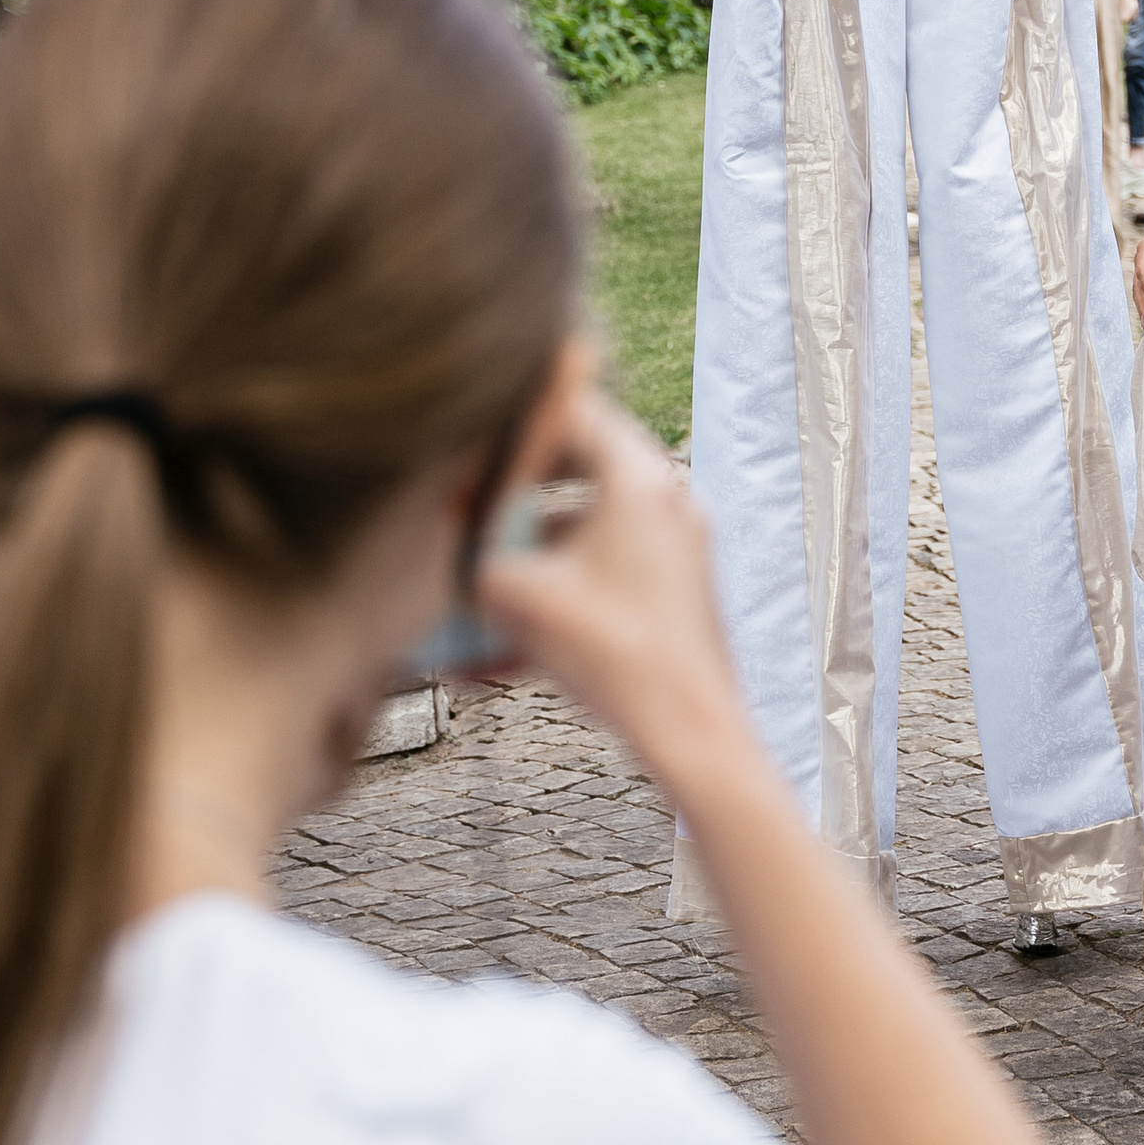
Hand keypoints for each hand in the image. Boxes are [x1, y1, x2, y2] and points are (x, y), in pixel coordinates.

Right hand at [474, 380, 753, 804]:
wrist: (691, 732)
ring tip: (480, 587)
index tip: (474, 453)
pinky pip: (607, 572)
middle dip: (520, 490)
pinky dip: (561, 591)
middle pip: (582, 466)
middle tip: (472, 506)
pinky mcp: (676, 588)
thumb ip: (476, 557)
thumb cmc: (614, 655)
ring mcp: (678, 543)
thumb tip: (452, 545)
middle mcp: (667, 498)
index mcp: (639, 478)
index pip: (571, 412)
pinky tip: (502, 649)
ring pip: (589, 528)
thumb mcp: (519, 597)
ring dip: (533, 552)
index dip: (513, 428)